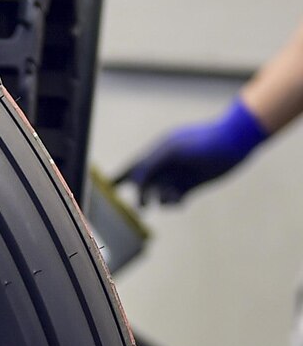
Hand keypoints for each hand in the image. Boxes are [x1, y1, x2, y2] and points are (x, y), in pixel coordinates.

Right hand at [117, 97, 268, 205]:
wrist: (234, 142)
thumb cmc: (202, 141)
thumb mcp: (172, 150)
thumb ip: (150, 164)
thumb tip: (134, 180)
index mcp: (157, 153)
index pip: (133, 166)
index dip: (120, 178)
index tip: (109, 189)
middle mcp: (165, 165)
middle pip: (144, 184)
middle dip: (141, 194)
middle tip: (143, 204)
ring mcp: (178, 176)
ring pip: (158, 193)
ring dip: (160, 198)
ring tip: (171, 196)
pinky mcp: (191, 186)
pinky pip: (174, 200)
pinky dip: (173, 203)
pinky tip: (179, 201)